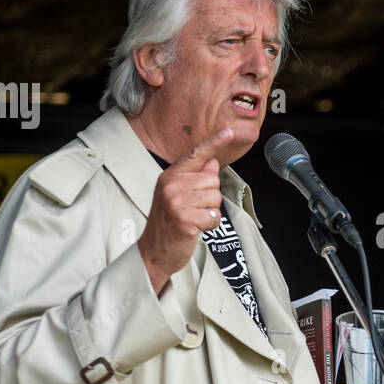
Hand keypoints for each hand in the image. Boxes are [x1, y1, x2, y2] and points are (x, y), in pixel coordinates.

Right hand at [138, 128, 233, 291]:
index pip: (195, 155)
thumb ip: (194, 178)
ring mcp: (177, 202)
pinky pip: (214, 216)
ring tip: (193, 218)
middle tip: (193, 209)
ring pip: (215, 198)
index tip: (229, 131)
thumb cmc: (168, 223)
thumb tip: (212, 162)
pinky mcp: (185, 219)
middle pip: (212, 180)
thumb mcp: (177, 195)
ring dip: (210, 211)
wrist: (153, 251)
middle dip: (210, 197)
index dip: (214, 142)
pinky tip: (196, 228)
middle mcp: (171, 185)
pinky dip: (210, 225)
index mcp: (170, 176)